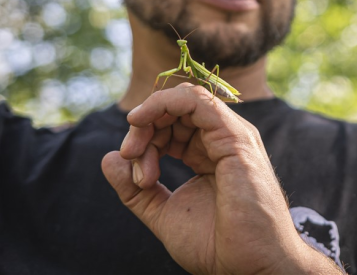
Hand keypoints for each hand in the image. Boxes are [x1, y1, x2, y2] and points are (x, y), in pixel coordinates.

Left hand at [101, 84, 341, 274]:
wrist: (248, 268)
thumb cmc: (218, 245)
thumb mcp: (163, 213)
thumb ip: (135, 189)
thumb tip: (109, 158)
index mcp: (209, 153)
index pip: (172, 124)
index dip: (145, 139)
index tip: (136, 178)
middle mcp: (222, 139)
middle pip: (175, 109)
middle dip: (143, 128)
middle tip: (130, 159)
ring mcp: (231, 136)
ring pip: (184, 99)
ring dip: (149, 118)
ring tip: (134, 151)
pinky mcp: (236, 139)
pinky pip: (197, 101)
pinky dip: (164, 103)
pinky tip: (141, 120)